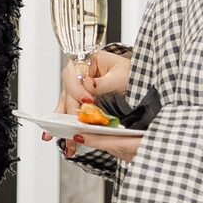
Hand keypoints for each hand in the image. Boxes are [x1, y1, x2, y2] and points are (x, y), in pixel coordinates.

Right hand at [57, 49, 140, 163]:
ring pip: (66, 106)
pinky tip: (68, 140)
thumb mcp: (120, 77)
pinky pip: (72, 115)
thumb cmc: (131, 75)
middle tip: (76, 122)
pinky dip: (70, 128)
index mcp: (88, 62)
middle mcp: (81, 76)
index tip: (87, 100)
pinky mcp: (82, 104)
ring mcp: (80, 90)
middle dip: (70, 110)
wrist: (141, 84)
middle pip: (67, 92)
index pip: (73, 74)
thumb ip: (102, 83)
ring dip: (63, 122)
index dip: (78, 88)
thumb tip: (88, 86)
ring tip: (61, 135)